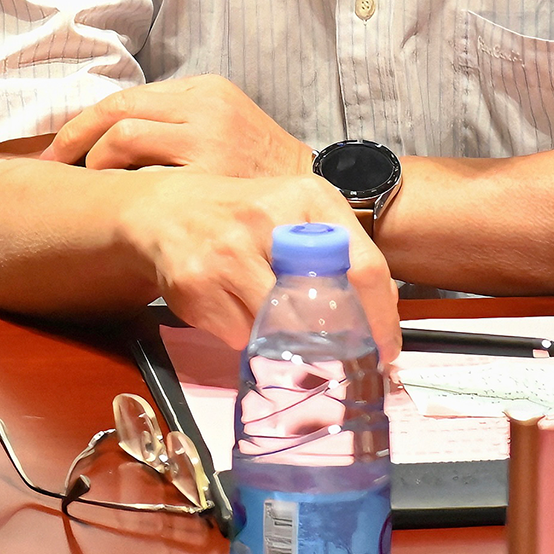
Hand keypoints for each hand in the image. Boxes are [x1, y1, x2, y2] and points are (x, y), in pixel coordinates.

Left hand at [42, 74, 311, 179]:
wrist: (310, 191)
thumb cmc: (258, 166)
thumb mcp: (225, 122)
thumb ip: (178, 121)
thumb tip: (112, 135)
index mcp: (204, 90)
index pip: (127, 97)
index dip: (84, 123)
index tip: (59, 149)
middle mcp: (203, 107)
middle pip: (118, 112)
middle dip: (75, 139)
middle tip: (53, 164)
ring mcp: (207, 138)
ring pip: (124, 137)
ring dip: (96, 163)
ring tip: (91, 185)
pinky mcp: (211, 172)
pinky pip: (148, 175)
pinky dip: (125, 186)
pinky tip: (120, 203)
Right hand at [113, 169, 401, 361]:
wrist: (167, 211)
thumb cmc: (245, 217)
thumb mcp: (298, 212)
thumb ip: (340, 252)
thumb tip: (381, 311)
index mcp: (307, 198)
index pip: (365, 267)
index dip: (381, 319)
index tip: (386, 350)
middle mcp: (268, 218)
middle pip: (324, 304)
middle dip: (336, 339)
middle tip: (342, 355)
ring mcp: (229, 252)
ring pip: (280, 328)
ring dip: (283, 339)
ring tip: (274, 322)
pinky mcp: (196, 285)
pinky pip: (239, 337)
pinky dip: (244, 336)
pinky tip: (234, 308)